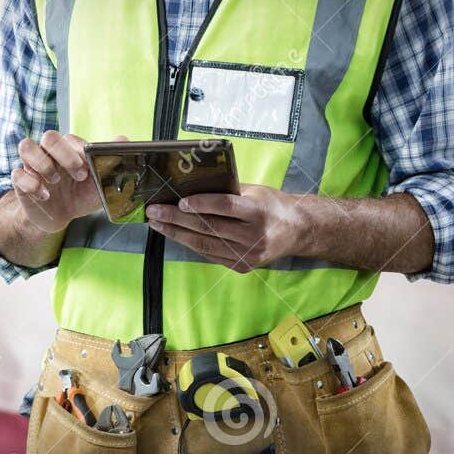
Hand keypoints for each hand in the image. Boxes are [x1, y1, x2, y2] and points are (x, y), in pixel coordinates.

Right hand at [9, 131, 109, 233]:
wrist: (62, 217)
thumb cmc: (81, 195)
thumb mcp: (99, 182)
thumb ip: (111, 161)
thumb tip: (122, 139)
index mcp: (68, 149)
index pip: (68, 139)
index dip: (78, 153)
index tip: (87, 172)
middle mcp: (49, 152)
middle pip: (48, 136)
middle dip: (63, 155)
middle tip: (78, 175)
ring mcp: (33, 165)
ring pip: (26, 146)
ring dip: (43, 164)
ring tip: (55, 182)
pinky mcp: (21, 181)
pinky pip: (17, 173)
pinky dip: (31, 185)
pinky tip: (45, 196)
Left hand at [146, 184, 308, 272]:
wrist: (299, 231)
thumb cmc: (273, 206)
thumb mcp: (256, 191)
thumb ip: (228, 191)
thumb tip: (191, 186)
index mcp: (260, 212)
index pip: (226, 207)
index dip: (201, 204)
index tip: (179, 200)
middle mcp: (255, 236)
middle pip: (209, 227)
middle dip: (176, 219)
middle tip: (154, 211)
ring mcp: (248, 255)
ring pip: (205, 244)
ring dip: (176, 233)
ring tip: (157, 223)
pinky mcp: (242, 266)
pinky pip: (210, 254)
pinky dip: (190, 244)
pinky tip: (175, 234)